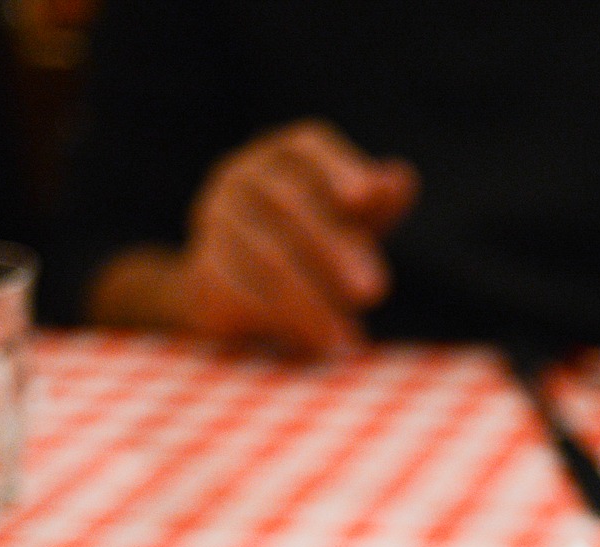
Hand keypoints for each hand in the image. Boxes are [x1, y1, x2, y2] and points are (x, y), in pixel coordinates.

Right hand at [88, 119, 417, 354]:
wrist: (227, 294)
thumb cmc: (304, 246)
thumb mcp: (347, 224)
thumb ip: (374, 206)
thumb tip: (401, 179)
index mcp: (279, 157)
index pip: (306, 147)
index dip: (337, 167)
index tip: (365, 197)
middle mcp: (239, 178)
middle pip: (288, 201)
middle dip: (334, 248)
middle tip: (374, 291)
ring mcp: (213, 221)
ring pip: (266, 255)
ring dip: (312, 300)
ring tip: (348, 337)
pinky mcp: (199, 272)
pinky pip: (239, 293)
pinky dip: (281, 321)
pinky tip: (313, 346)